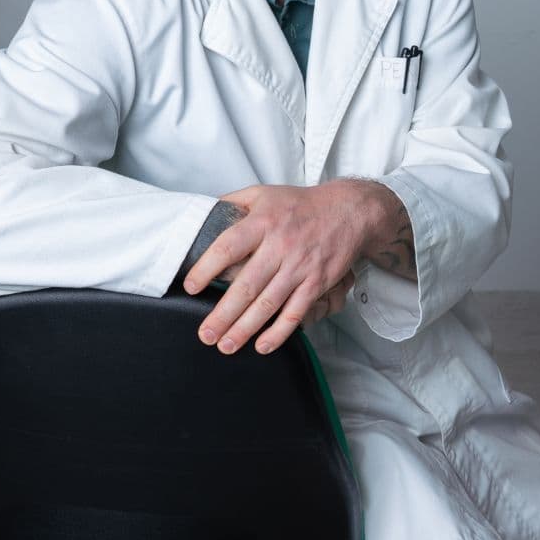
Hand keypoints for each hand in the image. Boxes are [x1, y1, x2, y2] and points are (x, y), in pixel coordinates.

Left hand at [182, 179, 399, 355]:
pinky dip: (279, 332)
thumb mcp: (262, 193)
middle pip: (246, 285)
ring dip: (245, 329)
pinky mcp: (317, 283)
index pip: (227, 247)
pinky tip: (262, 345)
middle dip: (223, 314)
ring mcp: (299, 267)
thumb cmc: (300, 204)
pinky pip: (295, 312)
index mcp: (262, 223)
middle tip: (205, 333)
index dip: (206, 268)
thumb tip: (203, 213)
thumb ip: (232, 202)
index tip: (191, 287)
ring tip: (225, 346)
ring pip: (268, 304)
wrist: (348, 211)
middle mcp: (280, 246)